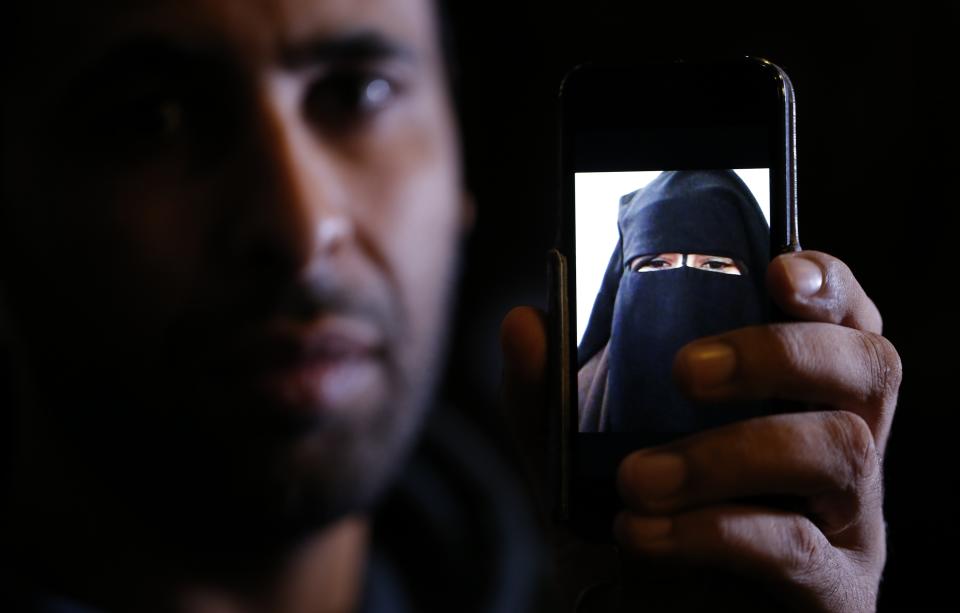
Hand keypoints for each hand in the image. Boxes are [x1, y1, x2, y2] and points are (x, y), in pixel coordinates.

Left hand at [499, 251, 901, 611]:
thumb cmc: (640, 520)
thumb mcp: (587, 452)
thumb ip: (556, 393)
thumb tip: (524, 323)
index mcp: (795, 396)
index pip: (844, 318)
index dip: (828, 284)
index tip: (775, 270)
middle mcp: (840, 445)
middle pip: (866, 367)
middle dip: (777, 353)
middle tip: (684, 371)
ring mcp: (848, 520)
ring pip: (836, 452)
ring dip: (725, 454)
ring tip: (637, 478)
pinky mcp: (831, 590)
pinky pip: (794, 546)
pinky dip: (712, 529)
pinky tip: (645, 532)